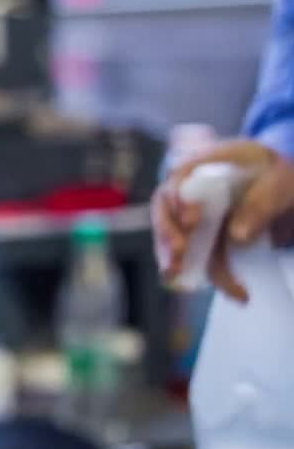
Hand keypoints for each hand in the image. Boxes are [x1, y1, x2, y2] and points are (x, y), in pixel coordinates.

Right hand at [153, 139, 293, 301]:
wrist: (284, 192)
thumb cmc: (281, 179)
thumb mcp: (281, 184)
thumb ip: (261, 204)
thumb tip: (236, 237)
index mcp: (210, 161)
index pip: (182, 175)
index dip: (181, 198)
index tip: (192, 222)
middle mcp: (192, 185)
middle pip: (165, 204)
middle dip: (167, 232)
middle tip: (177, 254)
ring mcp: (194, 210)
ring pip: (172, 231)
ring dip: (172, 255)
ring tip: (176, 275)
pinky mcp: (202, 234)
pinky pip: (192, 251)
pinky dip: (196, 269)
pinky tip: (215, 288)